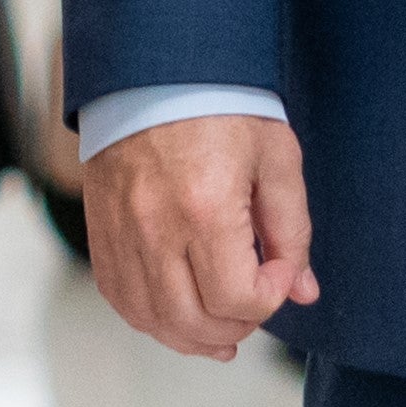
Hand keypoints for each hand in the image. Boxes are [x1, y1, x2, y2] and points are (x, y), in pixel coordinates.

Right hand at [86, 114, 316, 359]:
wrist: (155, 70)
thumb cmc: (219, 105)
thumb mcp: (276, 159)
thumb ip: (293, 231)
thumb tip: (303, 291)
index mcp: (205, 208)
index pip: (237, 298)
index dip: (269, 299)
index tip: (279, 272)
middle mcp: (156, 228)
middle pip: (194, 321)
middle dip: (237, 326)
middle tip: (256, 301)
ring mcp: (122, 233)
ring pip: (153, 320)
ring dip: (194, 336)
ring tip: (224, 330)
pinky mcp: (102, 232)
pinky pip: (121, 298)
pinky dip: (152, 319)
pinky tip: (180, 313)